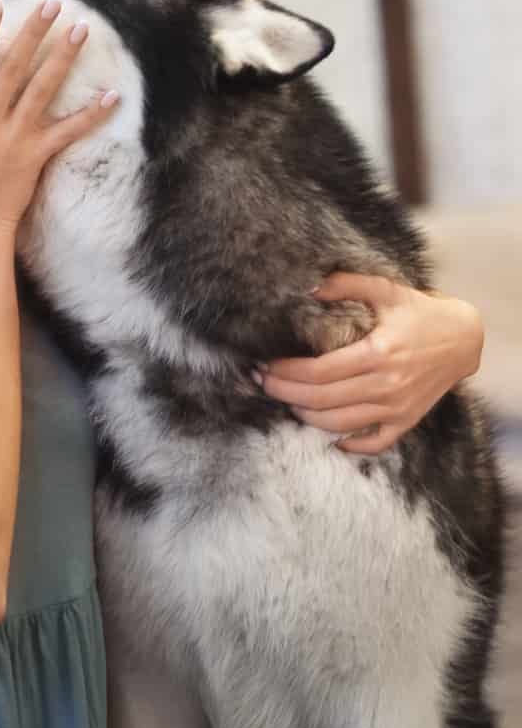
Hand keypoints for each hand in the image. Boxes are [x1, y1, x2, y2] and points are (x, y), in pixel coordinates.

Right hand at [0, 0, 119, 238]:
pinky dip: (91, 113)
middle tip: (52, 3)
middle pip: (11, 71)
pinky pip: (68, 130)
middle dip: (33, 34)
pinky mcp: (34, 158)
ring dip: (62, 57)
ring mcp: (10, 141)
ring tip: (80, 28)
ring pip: (41, 90)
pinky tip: (111, 95)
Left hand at [260, 272, 484, 454]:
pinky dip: (349, 444)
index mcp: (378, 353)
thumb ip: (345, 284)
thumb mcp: (385, 290)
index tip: (265, 365)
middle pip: (321, 400)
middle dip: (284, 393)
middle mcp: (387, 385)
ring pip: (339, 424)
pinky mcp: (407, 420)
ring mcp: (398, 407)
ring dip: (306, 416)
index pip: (318, 372)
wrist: (465, 338)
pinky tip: (329, 436)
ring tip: (287, 401)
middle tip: (262, 383)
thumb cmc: (419, 312)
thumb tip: (306, 285)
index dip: (285, 372)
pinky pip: (374, 443)